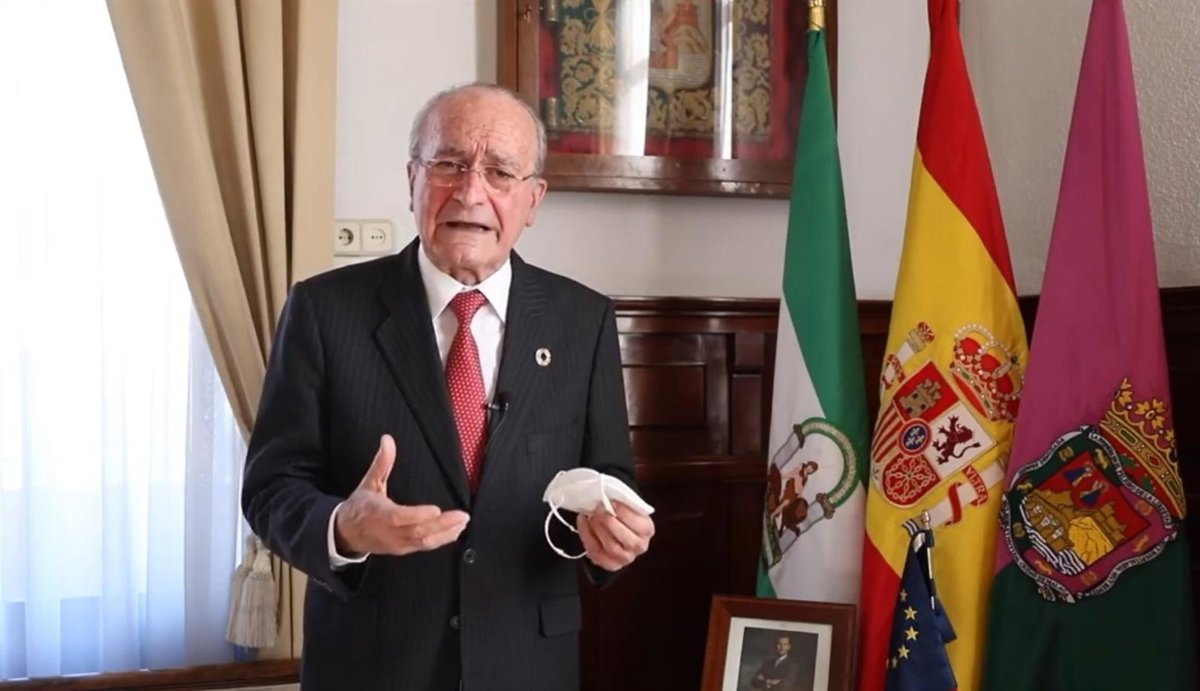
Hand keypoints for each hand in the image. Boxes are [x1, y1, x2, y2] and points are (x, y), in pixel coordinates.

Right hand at [334, 435, 469, 555]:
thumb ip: (382, 463)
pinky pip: (423, 547)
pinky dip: (441, 540)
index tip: (436, 510)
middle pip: (417, 532)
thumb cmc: (360, 506)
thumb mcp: (369, 482)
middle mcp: (388, 532)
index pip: (398, 517)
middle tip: (462, 516)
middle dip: (442, 525)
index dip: (417, 515)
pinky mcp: (403, 549)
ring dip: (445, 534)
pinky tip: (454, 532)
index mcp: (377, 514)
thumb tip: (388, 439)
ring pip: (423, 542)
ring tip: (462, 523)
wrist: (346, 533)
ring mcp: (397, 543)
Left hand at [576, 501, 654, 571]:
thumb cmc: (621, 515)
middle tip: (598, 509)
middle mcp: (640, 546)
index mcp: (647, 530)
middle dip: (609, 522)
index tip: (611, 503)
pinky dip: (587, 537)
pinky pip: (597, 553)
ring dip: (598, 530)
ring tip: (591, 516)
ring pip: (612, 547)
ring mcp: (626, 558)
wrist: (617, 531)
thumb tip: (608, 497)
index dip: (624, 514)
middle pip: (626, 538)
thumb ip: (622, 503)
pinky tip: (583, 523)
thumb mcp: (627, 507)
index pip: (640, 525)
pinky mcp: (610, 564)